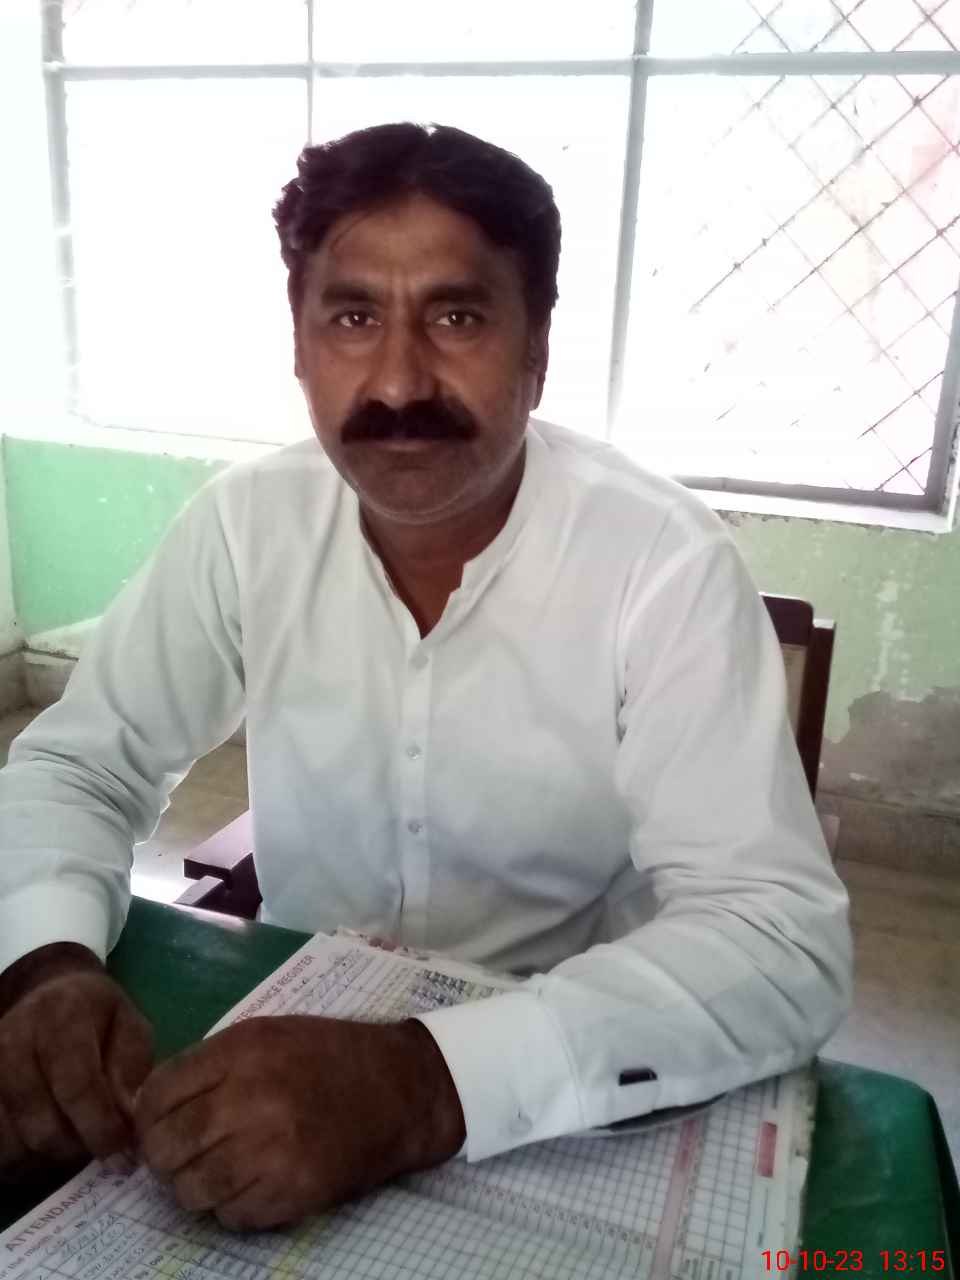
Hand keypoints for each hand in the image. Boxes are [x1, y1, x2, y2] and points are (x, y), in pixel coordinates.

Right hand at [0, 944, 153, 1173]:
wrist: (51, 999)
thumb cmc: (99, 1018)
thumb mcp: (130, 1028)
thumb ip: (131, 1069)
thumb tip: (127, 1118)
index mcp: (60, 1016)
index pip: (76, 1085)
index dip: (100, 1127)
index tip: (122, 1153)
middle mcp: (13, 1041)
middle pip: (41, 1125)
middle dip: (78, 1146)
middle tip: (102, 1147)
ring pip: (13, 1145)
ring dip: (50, 1156)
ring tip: (76, 1138)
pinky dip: (23, 1159)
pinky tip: (47, 1142)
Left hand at [134, 1015, 465, 1230]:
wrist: (401, 1087)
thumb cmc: (329, 1056)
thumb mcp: (267, 1035)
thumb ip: (211, 1064)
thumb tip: (152, 1103)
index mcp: (243, 1050)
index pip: (158, 1094)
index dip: (148, 1116)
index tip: (159, 1124)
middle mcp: (251, 1097)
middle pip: (166, 1147)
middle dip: (165, 1156)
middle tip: (184, 1155)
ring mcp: (272, 1148)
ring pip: (191, 1190)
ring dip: (196, 1187)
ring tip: (219, 1173)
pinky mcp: (293, 1190)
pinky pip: (231, 1216)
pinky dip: (233, 1207)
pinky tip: (254, 1185)